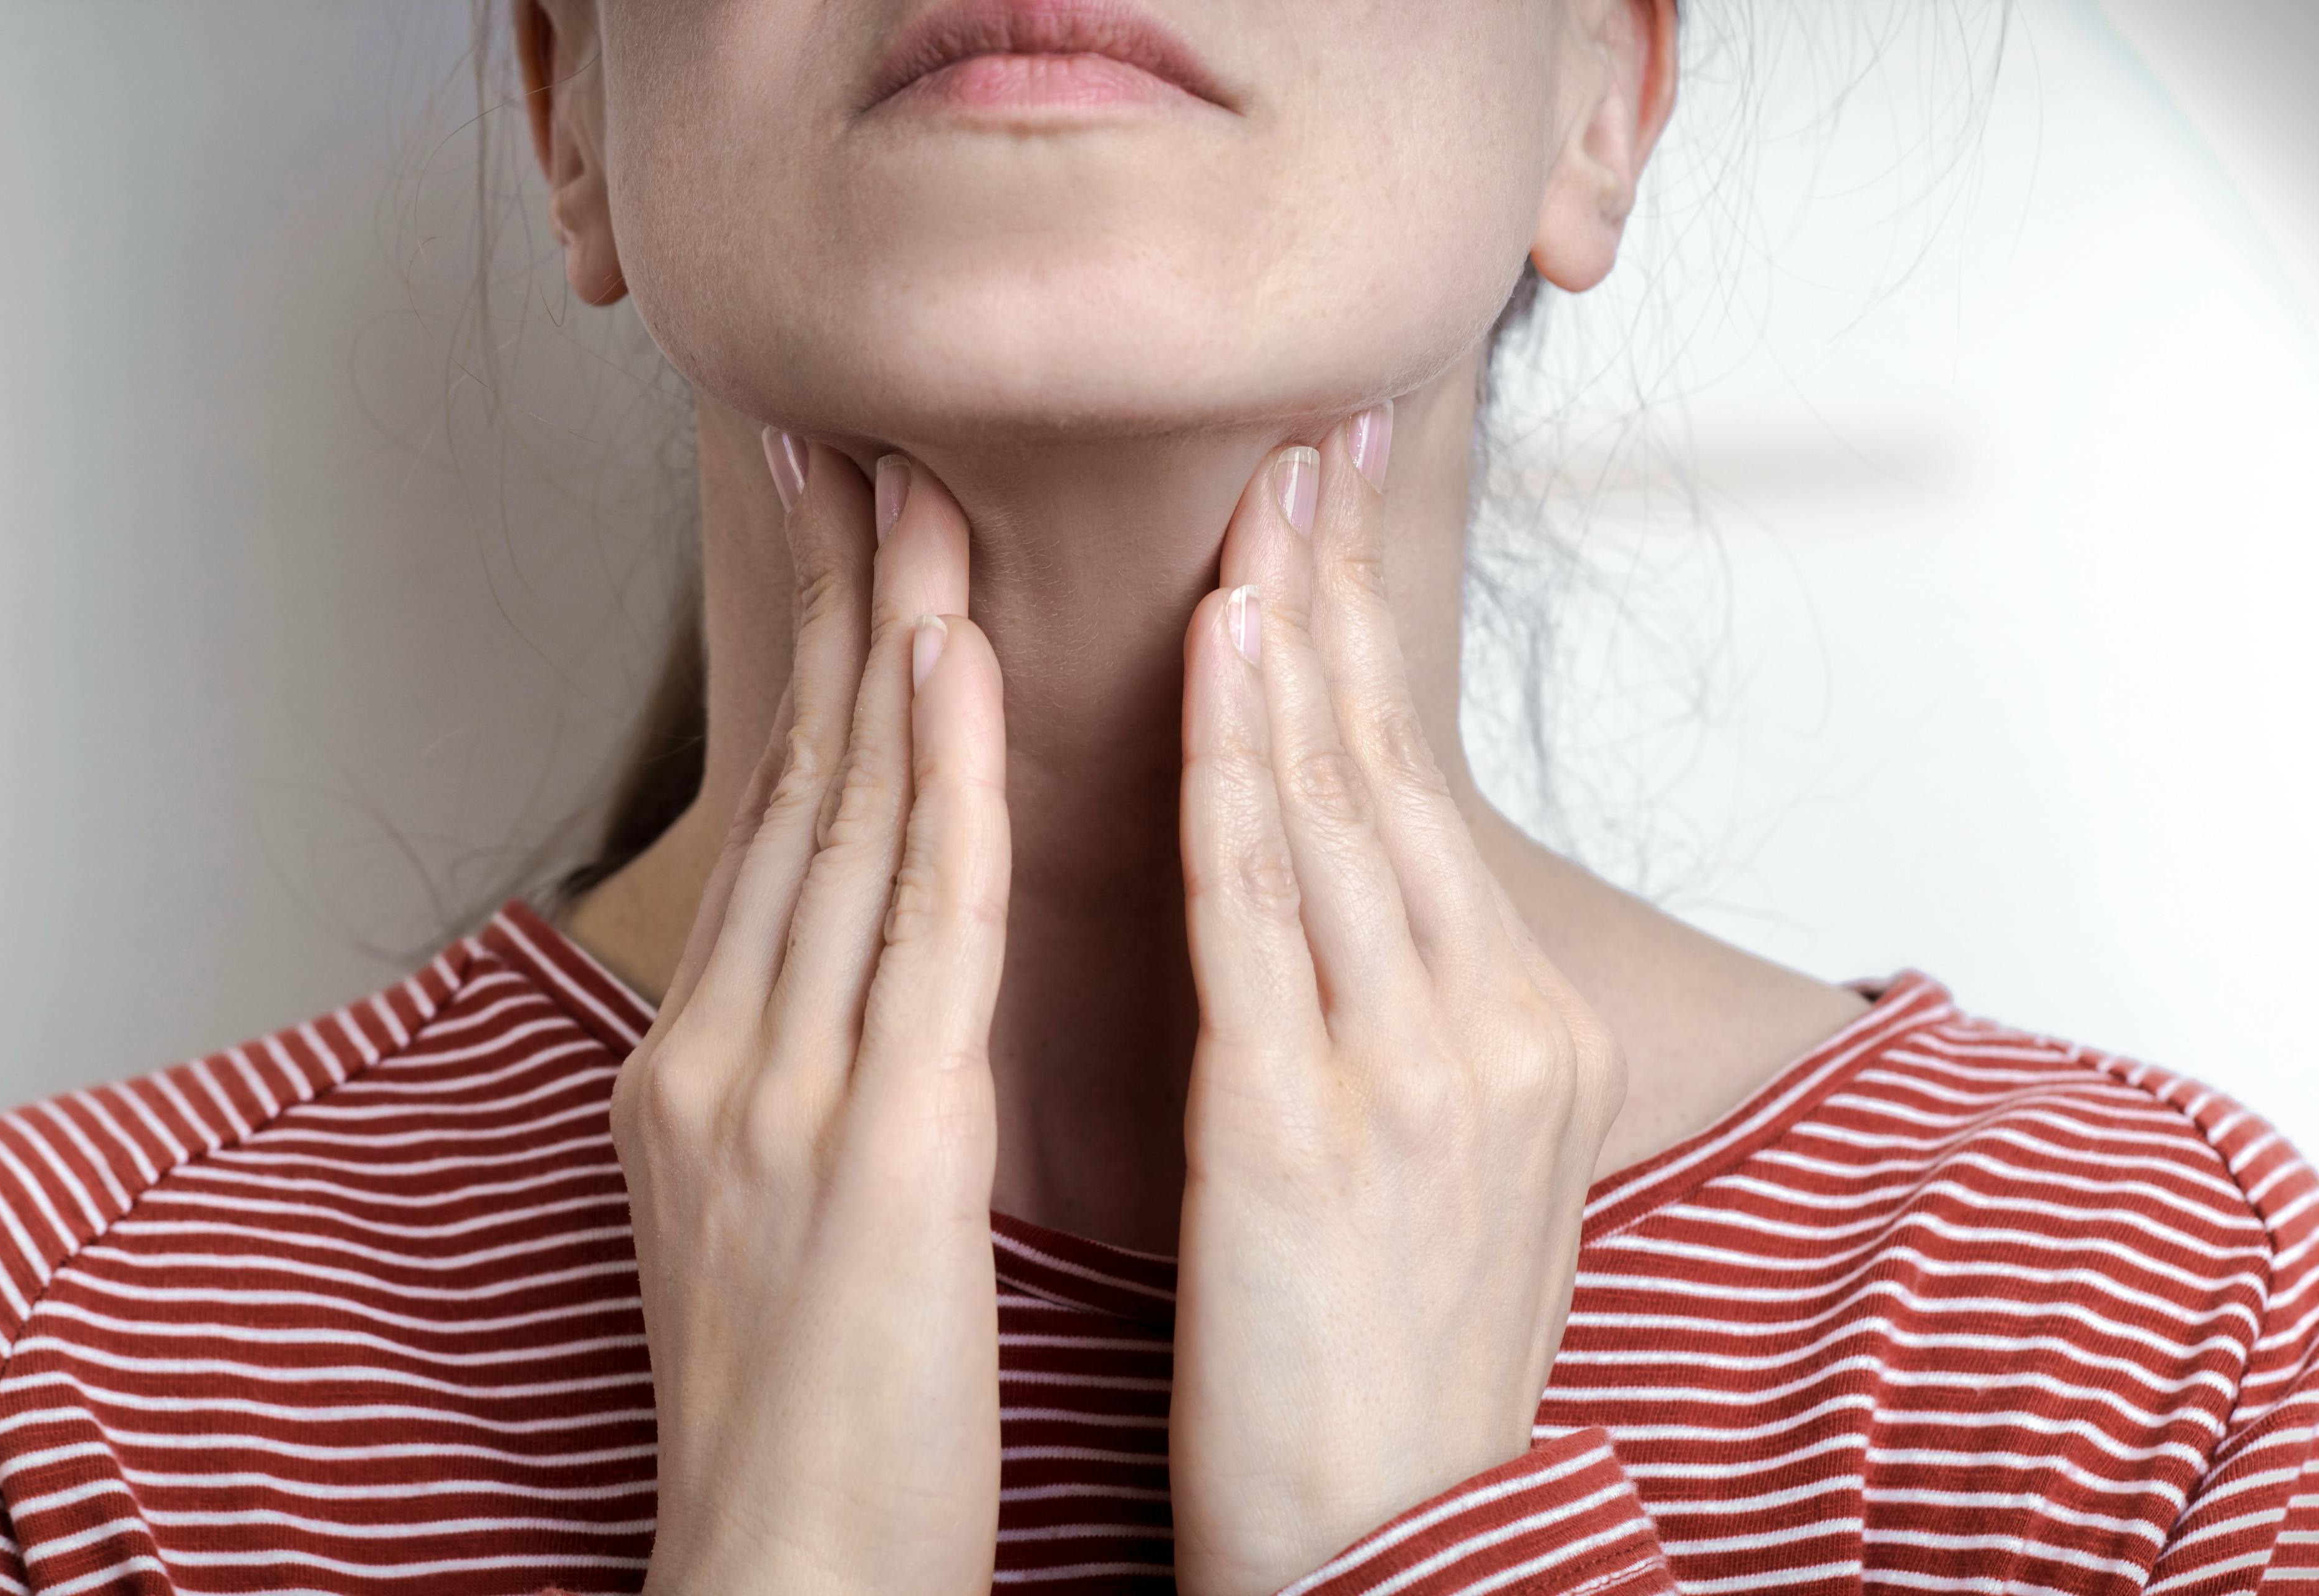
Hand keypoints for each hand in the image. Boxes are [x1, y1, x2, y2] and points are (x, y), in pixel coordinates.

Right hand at [610, 436, 1008, 1595]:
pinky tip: (953, 674)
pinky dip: (935, 791)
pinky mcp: (868, 1148)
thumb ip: (814, 1073)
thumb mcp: (786, 1212)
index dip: (813, 674)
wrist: (783, 1573)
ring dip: (886, 653)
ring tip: (919, 499)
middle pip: (791, 791)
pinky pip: (911, 935)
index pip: (777, 832)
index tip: (847, 546)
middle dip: (832, 611)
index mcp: (708, 1068)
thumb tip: (866, 980)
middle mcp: (723, 1051)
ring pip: (844, 829)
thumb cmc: (812, 1411)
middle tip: (859, 446)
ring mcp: (779, 1091)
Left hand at [1167, 409, 1626, 1595]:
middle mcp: (1494, 1025)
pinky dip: (1236, 770)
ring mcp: (1413, 1069)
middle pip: (1392, 772)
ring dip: (1284, 643)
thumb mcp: (1462, 1181)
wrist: (1403, 1549)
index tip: (1328, 524)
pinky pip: (1264, 911)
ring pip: (1335, 811)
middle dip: (1339, 596)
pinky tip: (1210, 654)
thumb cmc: (1401, 1376)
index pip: (1420, 803)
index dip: (1366, 654)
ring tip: (1250, 499)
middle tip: (1307, 437)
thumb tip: (1383, 916)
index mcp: (1526, 1035)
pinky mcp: (1309, 1125)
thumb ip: (1434, 1032)